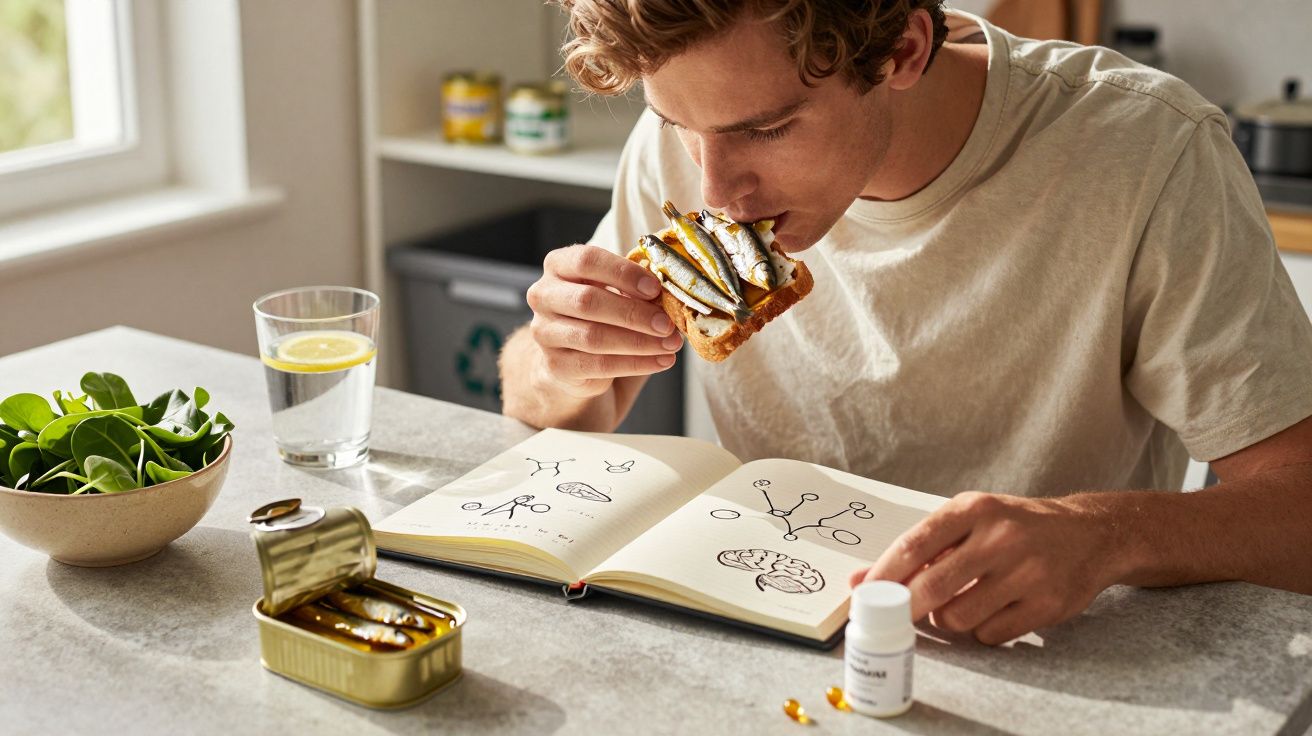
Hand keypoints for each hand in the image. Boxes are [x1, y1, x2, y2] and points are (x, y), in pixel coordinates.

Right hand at [525, 245, 682, 398]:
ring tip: (670, 345)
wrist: (574, 358)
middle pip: (588, 301)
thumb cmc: (601, 314)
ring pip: (593, 336)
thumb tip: (664, 296)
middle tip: (667, 323)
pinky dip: (635, 363)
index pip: (586, 261)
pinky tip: (660, 361)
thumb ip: (634, 288)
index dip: (623, 273)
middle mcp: (544, 296)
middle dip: (634, 313)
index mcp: (558, 266)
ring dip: (639, 342)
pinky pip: (598, 365)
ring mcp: (545, 332)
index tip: (655, 288)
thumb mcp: (614, 291)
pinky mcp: (555, 365)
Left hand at [849, 492, 1120, 644]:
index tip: (863, 594)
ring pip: (959, 616)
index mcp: (975, 509)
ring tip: (958, 604)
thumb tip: (860, 580)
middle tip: (898, 614)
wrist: (1090, 534)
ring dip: (947, 619)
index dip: (883, 574)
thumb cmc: (1015, 527)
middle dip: (907, 607)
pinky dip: (980, 630)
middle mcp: (1001, 537)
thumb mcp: (970, 520)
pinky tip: (991, 611)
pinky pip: (989, 634)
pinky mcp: (1046, 604)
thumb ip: (919, 547)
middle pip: (933, 586)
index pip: (915, 543)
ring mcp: (1027, 572)